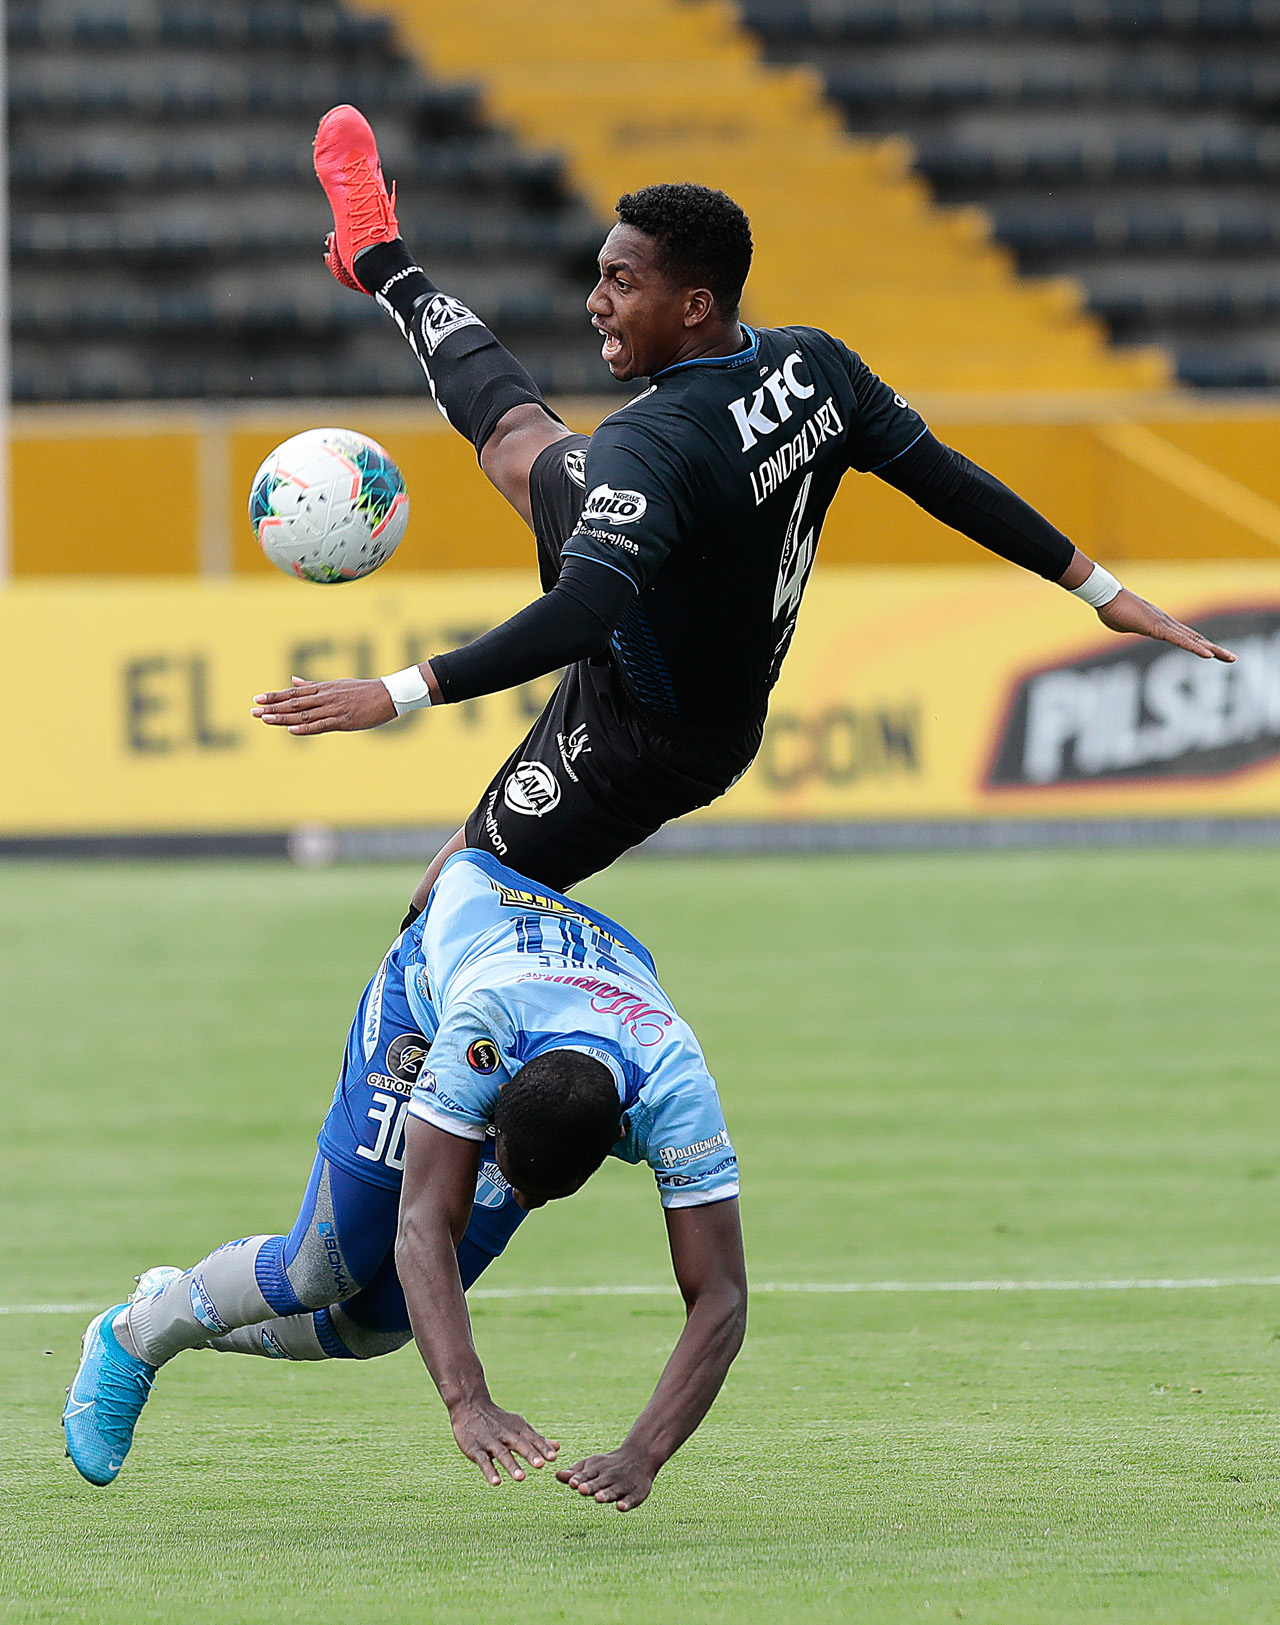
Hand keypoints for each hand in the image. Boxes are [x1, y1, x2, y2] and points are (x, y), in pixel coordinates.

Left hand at [251, 675, 396, 734]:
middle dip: (272, 707)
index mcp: (323, 689)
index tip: (257, 698)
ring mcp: (333, 709)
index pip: (293, 692)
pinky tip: (291, 729)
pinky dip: (305, 727)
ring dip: (282, 717)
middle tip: (253, 710)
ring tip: (264, 718)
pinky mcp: (343, 720)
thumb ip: (313, 685)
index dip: (275, 696)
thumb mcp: (336, 684)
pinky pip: (320, 725)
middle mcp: (325, 697)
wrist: (389, 695)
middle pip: (294, 703)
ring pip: (303, 713)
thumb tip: (292, 680)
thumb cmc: (363, 691)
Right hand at [449, 1397, 558, 1487]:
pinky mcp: (475, 1449)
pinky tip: (496, 1482)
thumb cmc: (499, 1421)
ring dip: (512, 1465)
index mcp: (517, 1429)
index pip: (532, 1439)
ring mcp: (490, 1442)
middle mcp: (505, 1434)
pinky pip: (483, 1461)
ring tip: (522, 1478)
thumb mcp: (519, 1427)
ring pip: (502, 1453)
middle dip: (530, 1454)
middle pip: (519, 1444)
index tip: (554, 1458)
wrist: (470, 1407)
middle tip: (541, 1465)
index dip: (542, 1448)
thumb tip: (558, 1448)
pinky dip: (490, 1471)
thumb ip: (537, 1439)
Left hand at [556, 1442, 656, 1511]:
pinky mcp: (636, 1493)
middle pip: (599, 1483)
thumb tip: (556, 1475)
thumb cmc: (608, 1464)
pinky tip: (621, 1506)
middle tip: (582, 1489)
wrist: (638, 1457)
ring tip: (599, 1497)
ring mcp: (623, 1485)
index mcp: (597, 1470)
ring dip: (606, 1494)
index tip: (572, 1483)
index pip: (587, 1475)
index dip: (579, 1479)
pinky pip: (631, 1499)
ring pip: (613, 1491)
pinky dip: (626, 1503)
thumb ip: (575, 1472)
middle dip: (591, 1486)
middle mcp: (610, 1477)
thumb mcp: (592, 1465)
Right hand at [1097, 590, 1234, 662]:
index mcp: (1160, 625)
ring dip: (1213, 650)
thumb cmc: (1111, 608)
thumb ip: (1131, 628)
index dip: (1200, 645)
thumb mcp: (1123, 626)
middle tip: (1232, 658)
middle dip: (1215, 649)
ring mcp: (1164, 625)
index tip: (1213, 653)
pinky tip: (1209, 656)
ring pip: (1194, 641)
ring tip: (1230, 658)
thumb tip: (1126, 626)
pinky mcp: (1158, 628)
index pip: (1185, 637)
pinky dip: (1196, 649)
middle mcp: (1167, 623)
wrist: (1106, 596)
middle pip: (1196, 638)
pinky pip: (1181, 641)